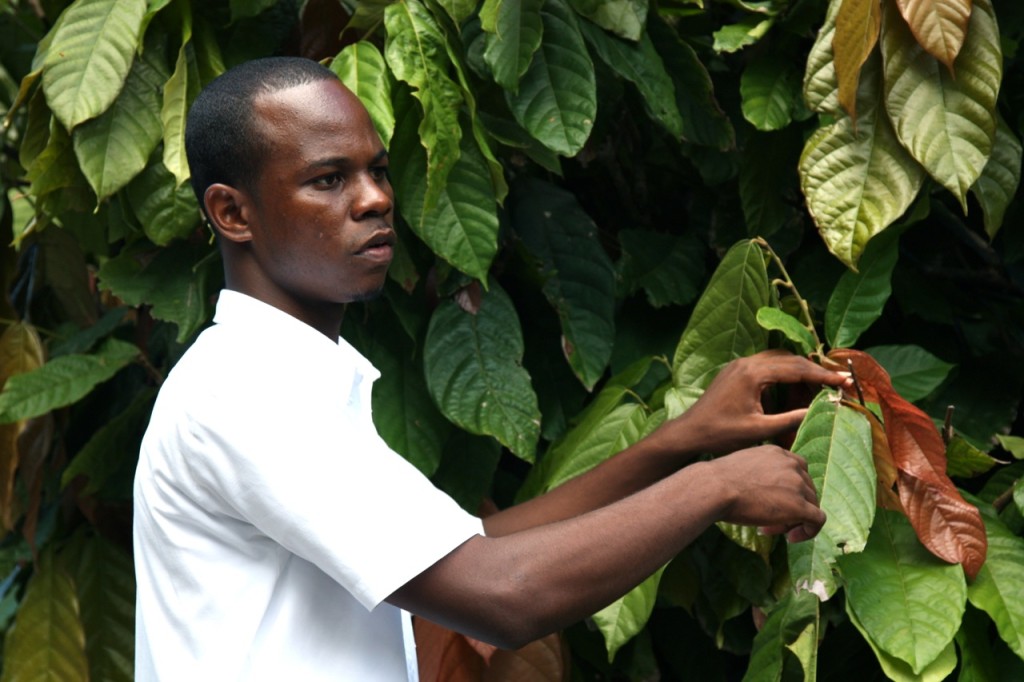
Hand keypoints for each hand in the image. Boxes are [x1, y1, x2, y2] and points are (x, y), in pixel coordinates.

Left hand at [665, 350, 850, 454]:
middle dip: (814, 371)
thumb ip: (791, 419)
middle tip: (837, 383)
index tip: (845, 380)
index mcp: (753, 374)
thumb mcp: (759, 431)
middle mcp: (746, 362)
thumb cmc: (721, 434)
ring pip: (778, 360)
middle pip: (789, 359)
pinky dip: (782, 376)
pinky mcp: (735, 371)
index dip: (823, 376)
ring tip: (819, 388)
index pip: (796, 369)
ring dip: (798, 372)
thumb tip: (821, 411)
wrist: (688, 433)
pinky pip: (765, 366)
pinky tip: (792, 392)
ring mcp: (739, 365)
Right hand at [705, 444, 824, 541]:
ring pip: (811, 505)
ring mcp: (798, 485)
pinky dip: (809, 531)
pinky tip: (791, 539)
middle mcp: (792, 465)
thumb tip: (758, 492)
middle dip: (790, 506)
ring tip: (771, 530)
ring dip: (794, 520)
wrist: (714, 488)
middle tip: (768, 521)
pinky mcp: (799, 506)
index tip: (772, 502)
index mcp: (777, 453)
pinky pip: (818, 520)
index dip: (788, 489)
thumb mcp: (742, 467)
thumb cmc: (717, 481)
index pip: (797, 470)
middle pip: (806, 489)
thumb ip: (758, 474)